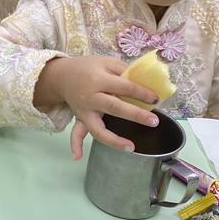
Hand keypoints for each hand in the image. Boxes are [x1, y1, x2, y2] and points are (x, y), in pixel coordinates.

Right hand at [36, 56, 158, 159]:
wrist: (62, 75)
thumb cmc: (88, 68)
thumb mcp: (107, 62)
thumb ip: (124, 71)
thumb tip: (146, 83)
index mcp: (98, 79)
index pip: (125, 87)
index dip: (142, 93)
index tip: (156, 98)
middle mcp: (91, 97)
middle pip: (114, 108)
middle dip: (136, 115)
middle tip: (154, 121)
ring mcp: (84, 110)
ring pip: (97, 128)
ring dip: (114, 140)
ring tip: (130, 147)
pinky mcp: (80, 118)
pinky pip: (75, 133)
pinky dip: (75, 145)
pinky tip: (78, 157)